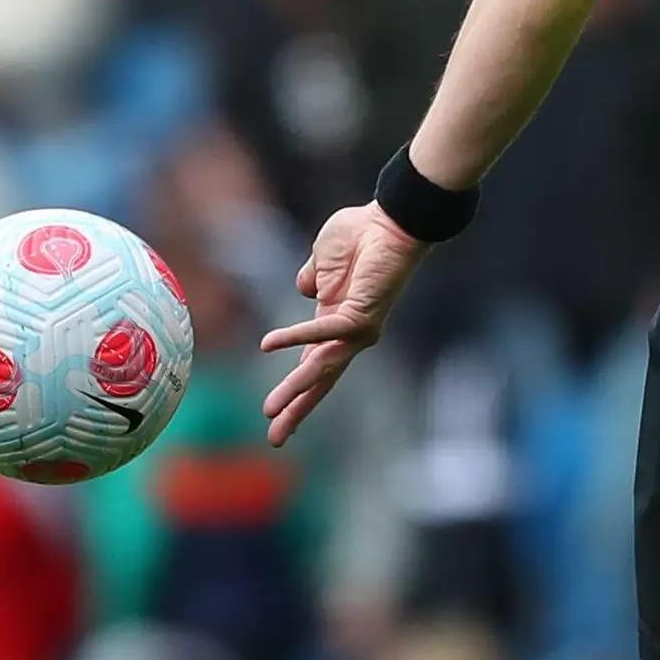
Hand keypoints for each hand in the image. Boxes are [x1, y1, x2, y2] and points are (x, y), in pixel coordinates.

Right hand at [259, 203, 425, 447]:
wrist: (390, 219)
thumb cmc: (360, 235)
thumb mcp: (321, 261)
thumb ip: (310, 278)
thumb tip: (303, 288)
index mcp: (336, 323)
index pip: (314, 366)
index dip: (297, 392)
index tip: (276, 417)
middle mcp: (348, 334)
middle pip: (319, 381)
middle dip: (296, 410)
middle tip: (275, 439)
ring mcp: (356, 329)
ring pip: (320, 367)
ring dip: (294, 389)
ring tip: (270, 410)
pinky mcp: (359, 315)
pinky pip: (321, 330)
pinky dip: (295, 337)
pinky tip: (269, 345)